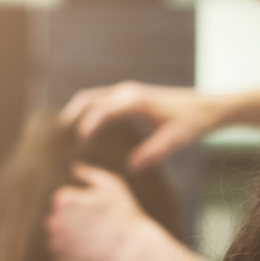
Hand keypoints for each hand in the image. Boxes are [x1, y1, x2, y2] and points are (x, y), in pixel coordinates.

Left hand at [46, 163, 161, 260]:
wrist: (136, 252)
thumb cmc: (126, 215)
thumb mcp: (113, 185)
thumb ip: (90, 173)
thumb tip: (74, 168)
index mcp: (63, 201)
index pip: (61, 201)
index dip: (80, 205)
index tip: (96, 211)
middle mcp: (55, 224)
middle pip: (56, 221)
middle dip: (73, 224)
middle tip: (97, 228)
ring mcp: (58, 246)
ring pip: (58, 241)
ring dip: (72, 242)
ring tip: (96, 243)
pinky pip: (62, 260)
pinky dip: (75, 259)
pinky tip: (94, 256)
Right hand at [61, 82, 225, 169]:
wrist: (204, 107)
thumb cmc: (190, 123)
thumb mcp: (175, 141)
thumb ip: (153, 153)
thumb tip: (130, 168)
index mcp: (135, 101)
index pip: (102, 109)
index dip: (87, 124)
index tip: (78, 142)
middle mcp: (127, 92)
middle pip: (88, 99)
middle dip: (70, 117)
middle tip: (55, 138)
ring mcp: (125, 92)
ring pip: (90, 97)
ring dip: (74, 112)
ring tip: (61, 135)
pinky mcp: (127, 96)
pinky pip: (99, 101)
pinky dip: (85, 112)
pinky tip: (80, 129)